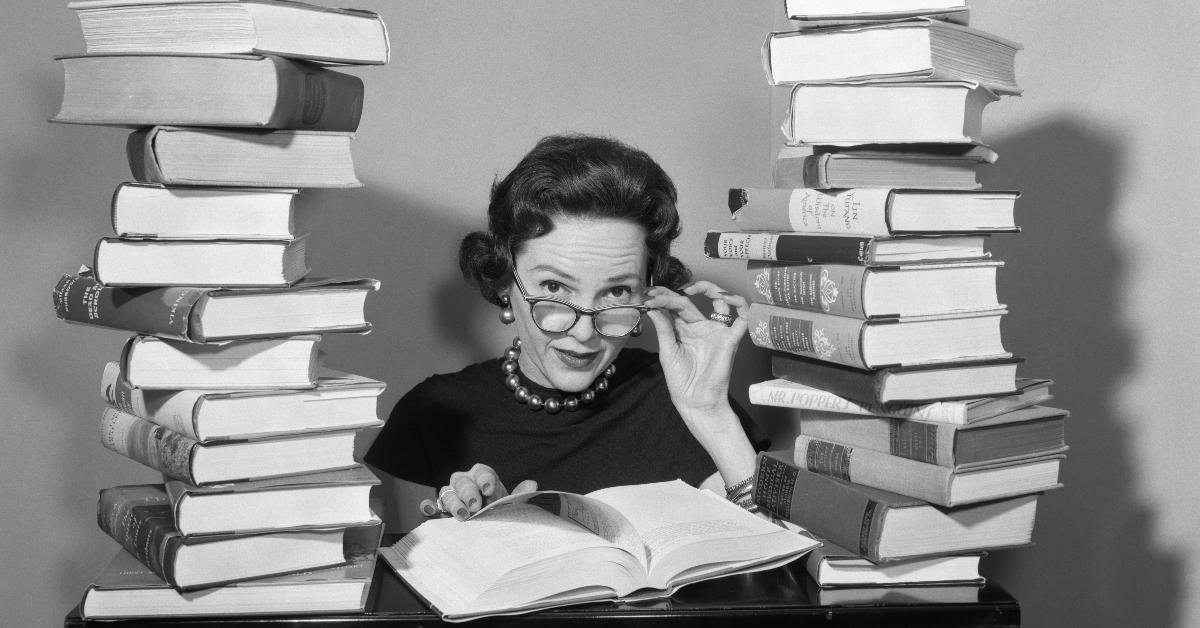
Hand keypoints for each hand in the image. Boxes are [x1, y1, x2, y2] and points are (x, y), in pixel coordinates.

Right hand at [419, 463, 537, 520]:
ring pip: (447, 493)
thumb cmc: (499, 511)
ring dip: (453, 503)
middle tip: (475, 506)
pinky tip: (429, 511)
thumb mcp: (512, 504)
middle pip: (462, 482)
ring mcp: (451, 496)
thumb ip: (520, 495)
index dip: (485, 479)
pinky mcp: (439, 511)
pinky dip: (428, 507)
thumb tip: (532, 486)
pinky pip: (430, 506)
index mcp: (482, 476)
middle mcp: (464, 482)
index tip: (489, 490)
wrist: (489, 526)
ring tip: (462, 515)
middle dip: (468, 493)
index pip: (482, 472)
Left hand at [642, 281, 756, 489]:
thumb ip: (663, 327)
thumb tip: (651, 305)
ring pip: (720, 301)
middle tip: (658, 292)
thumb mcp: (667, 350)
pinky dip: (740, 305)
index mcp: (684, 329)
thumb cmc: (681, 380)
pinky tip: (727, 298)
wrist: (695, 401)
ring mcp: (716, 331)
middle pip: (690, 301)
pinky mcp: (730, 339)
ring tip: (692, 288)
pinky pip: (742, 319)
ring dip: (710, 288)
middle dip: (673, 293)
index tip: (648, 295)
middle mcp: (701, 326)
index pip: (675, 306)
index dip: (663, 297)